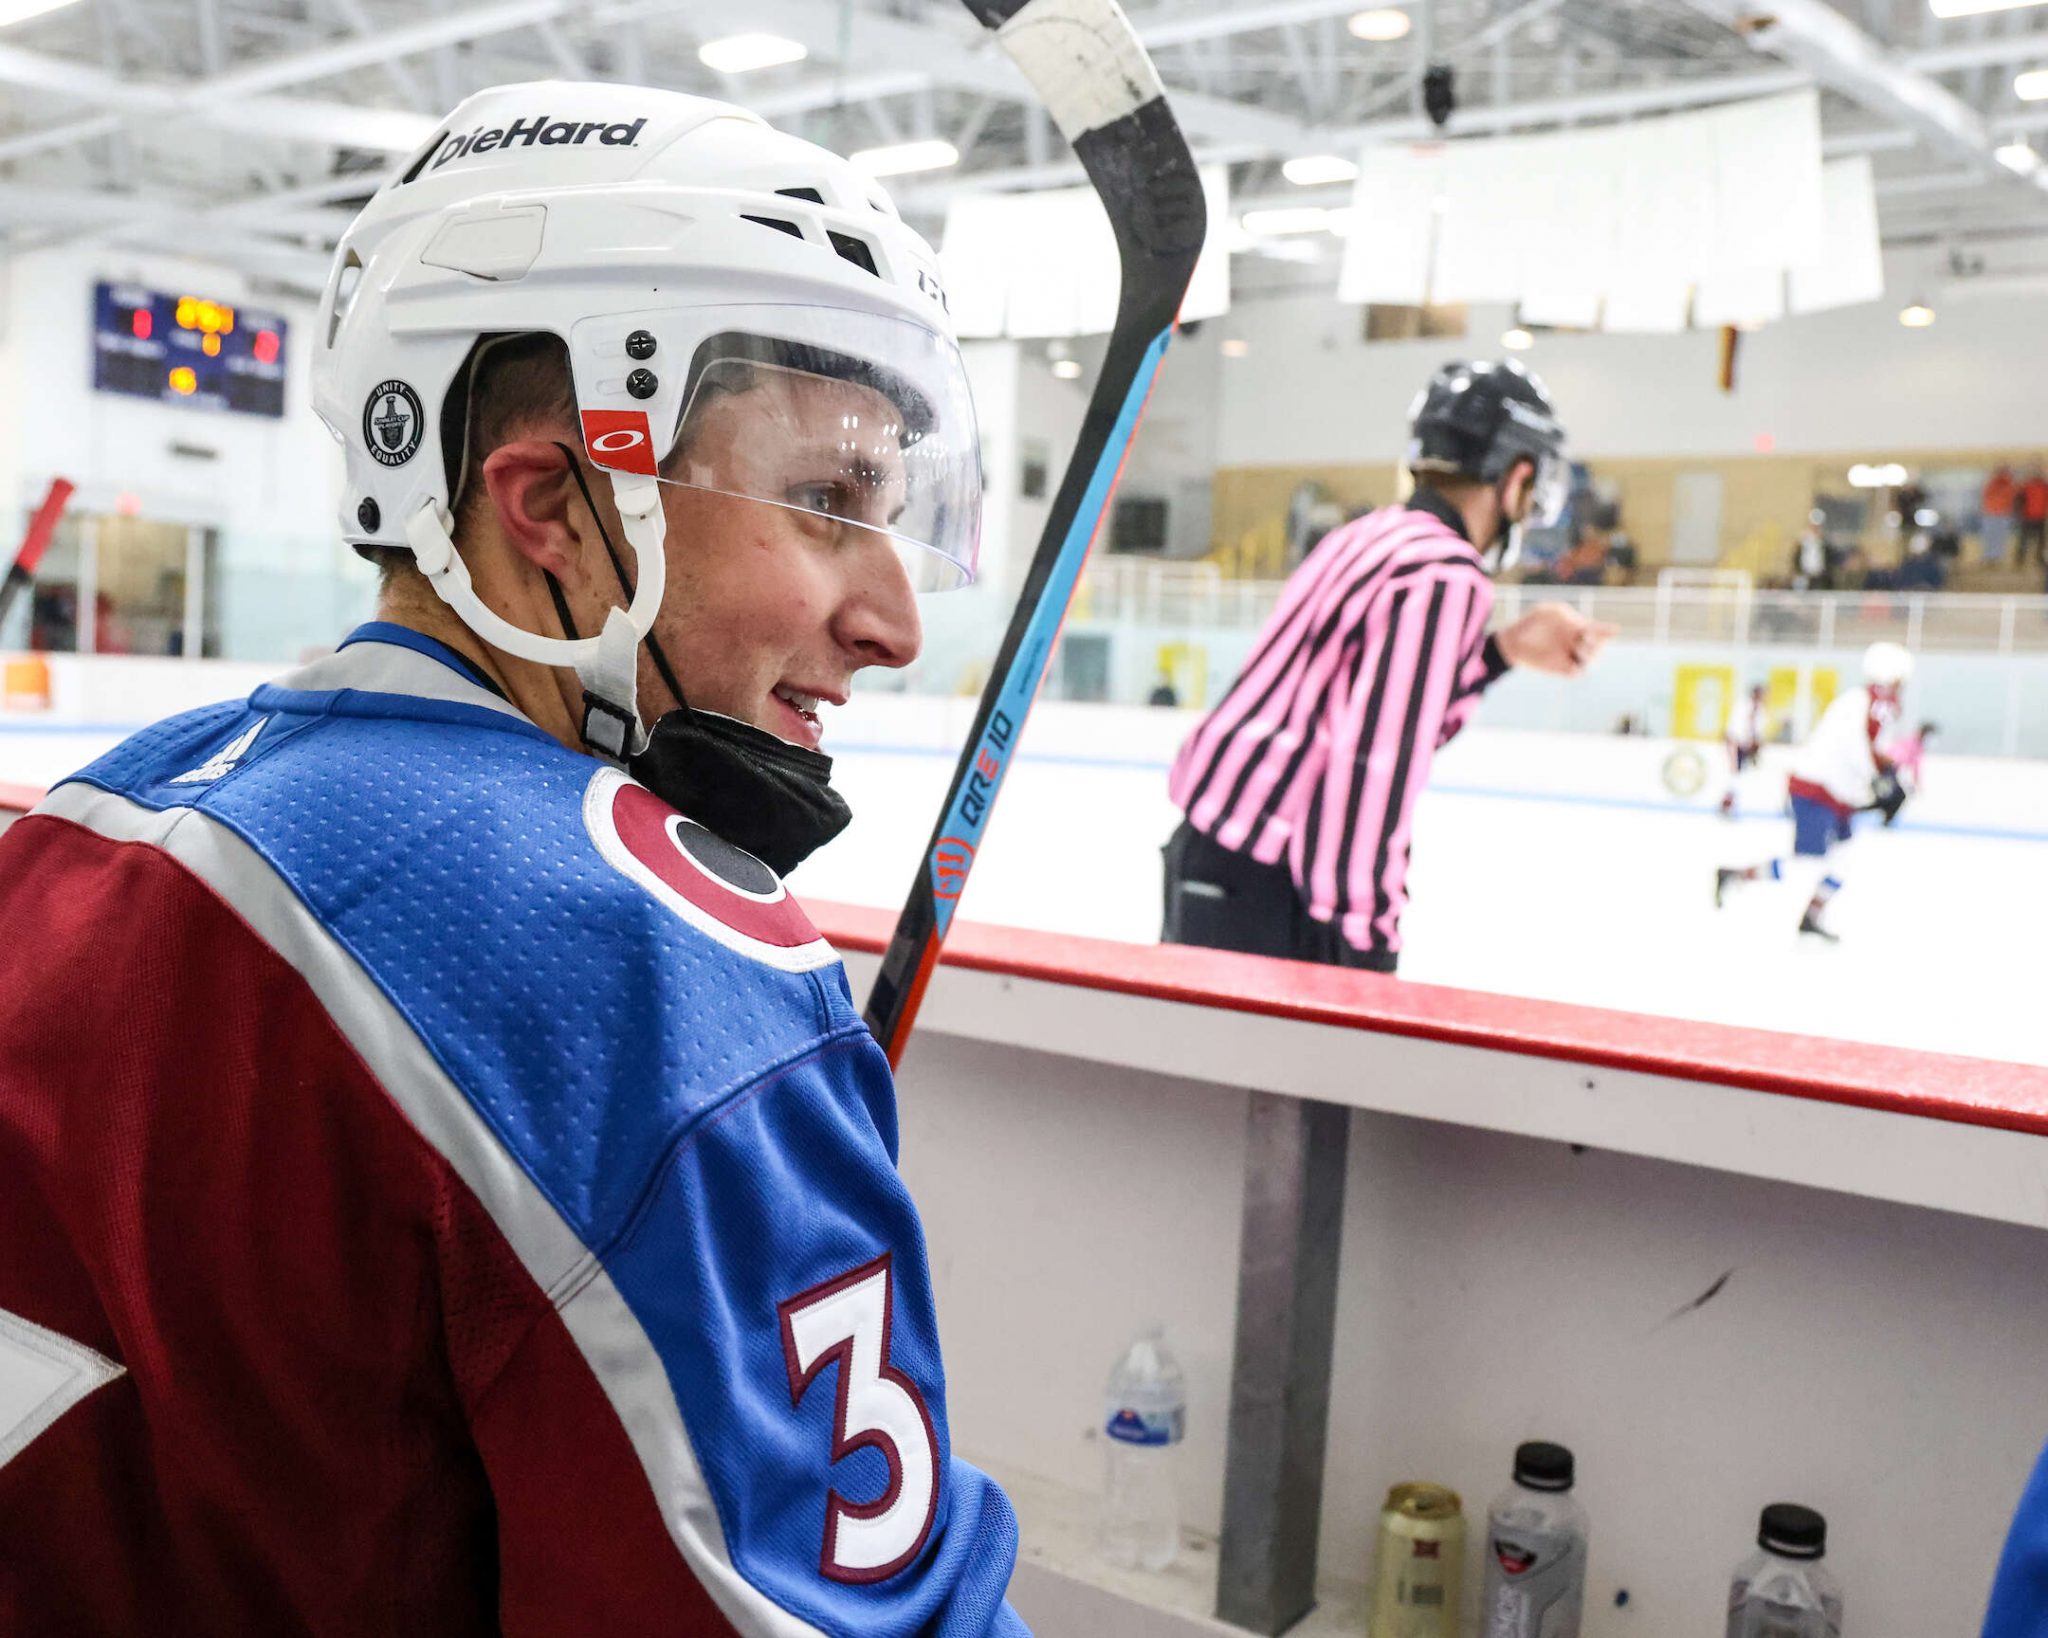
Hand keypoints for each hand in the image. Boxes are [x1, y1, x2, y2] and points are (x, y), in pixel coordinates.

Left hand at [1497, 603, 1618, 676]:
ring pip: (1590, 661)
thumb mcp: (1544, 612)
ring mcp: (1571, 657)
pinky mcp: (1561, 669)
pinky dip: (1576, 671)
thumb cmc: (1530, 623)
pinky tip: (1570, 667)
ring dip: (1589, 658)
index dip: (1606, 630)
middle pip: (1597, 646)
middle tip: (1585, 638)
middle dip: (1596, 644)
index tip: (1614, 630)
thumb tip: (1575, 621)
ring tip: (1580, 652)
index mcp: (1577, 627)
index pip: (1597, 629)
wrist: (1512, 642)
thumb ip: (1559, 614)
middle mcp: (1578, 643)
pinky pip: (1575, 673)